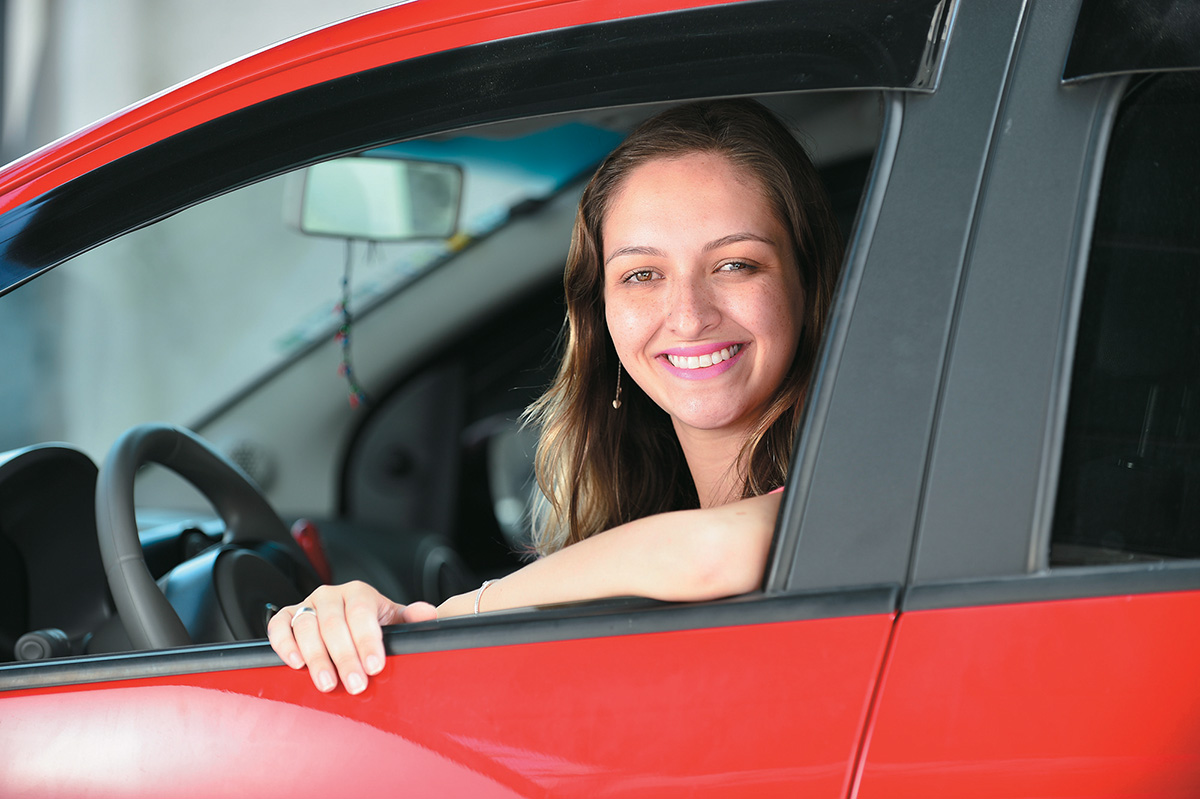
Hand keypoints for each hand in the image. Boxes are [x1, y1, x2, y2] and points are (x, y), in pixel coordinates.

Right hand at [267, 581, 436, 693]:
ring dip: (316, 658)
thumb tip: (428, 614)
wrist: (351, 621)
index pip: (362, 614)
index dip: (368, 640)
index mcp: (360, 593)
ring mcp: (307, 605)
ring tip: (328, 683)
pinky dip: (284, 644)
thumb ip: (413, 619)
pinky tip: (296, 663)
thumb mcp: (396, 621)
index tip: (375, 666)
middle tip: (355, 683)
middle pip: (334, 624)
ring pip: (306, 628)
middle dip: (345, 657)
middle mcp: (331, 596)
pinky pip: (279, 627)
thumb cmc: (373, 623)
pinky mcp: (287, 617)